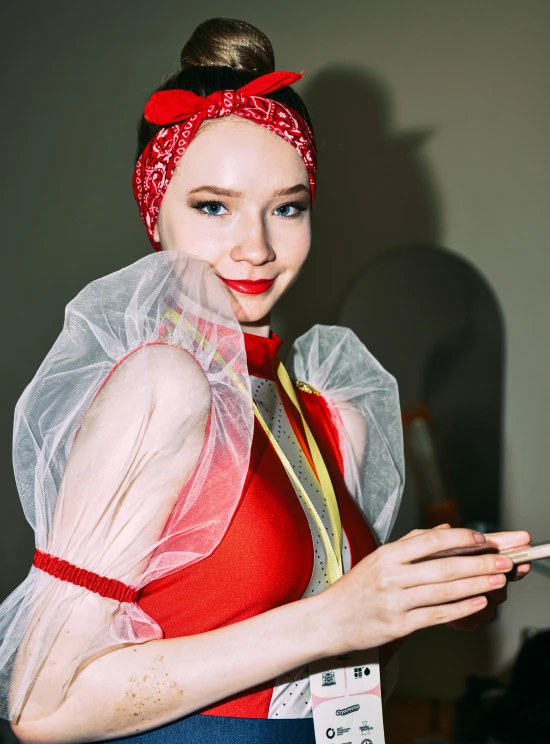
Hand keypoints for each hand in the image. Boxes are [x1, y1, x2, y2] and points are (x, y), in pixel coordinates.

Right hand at [322, 526, 515, 654]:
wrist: (328, 620)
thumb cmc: (355, 588)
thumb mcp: (378, 559)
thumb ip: (412, 544)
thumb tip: (445, 531)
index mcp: (387, 555)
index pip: (430, 541)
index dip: (461, 540)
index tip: (484, 539)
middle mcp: (391, 576)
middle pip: (443, 567)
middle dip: (479, 563)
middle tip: (505, 560)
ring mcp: (395, 601)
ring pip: (444, 591)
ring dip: (476, 585)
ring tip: (499, 579)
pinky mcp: (398, 625)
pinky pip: (436, 615)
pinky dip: (460, 609)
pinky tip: (479, 603)